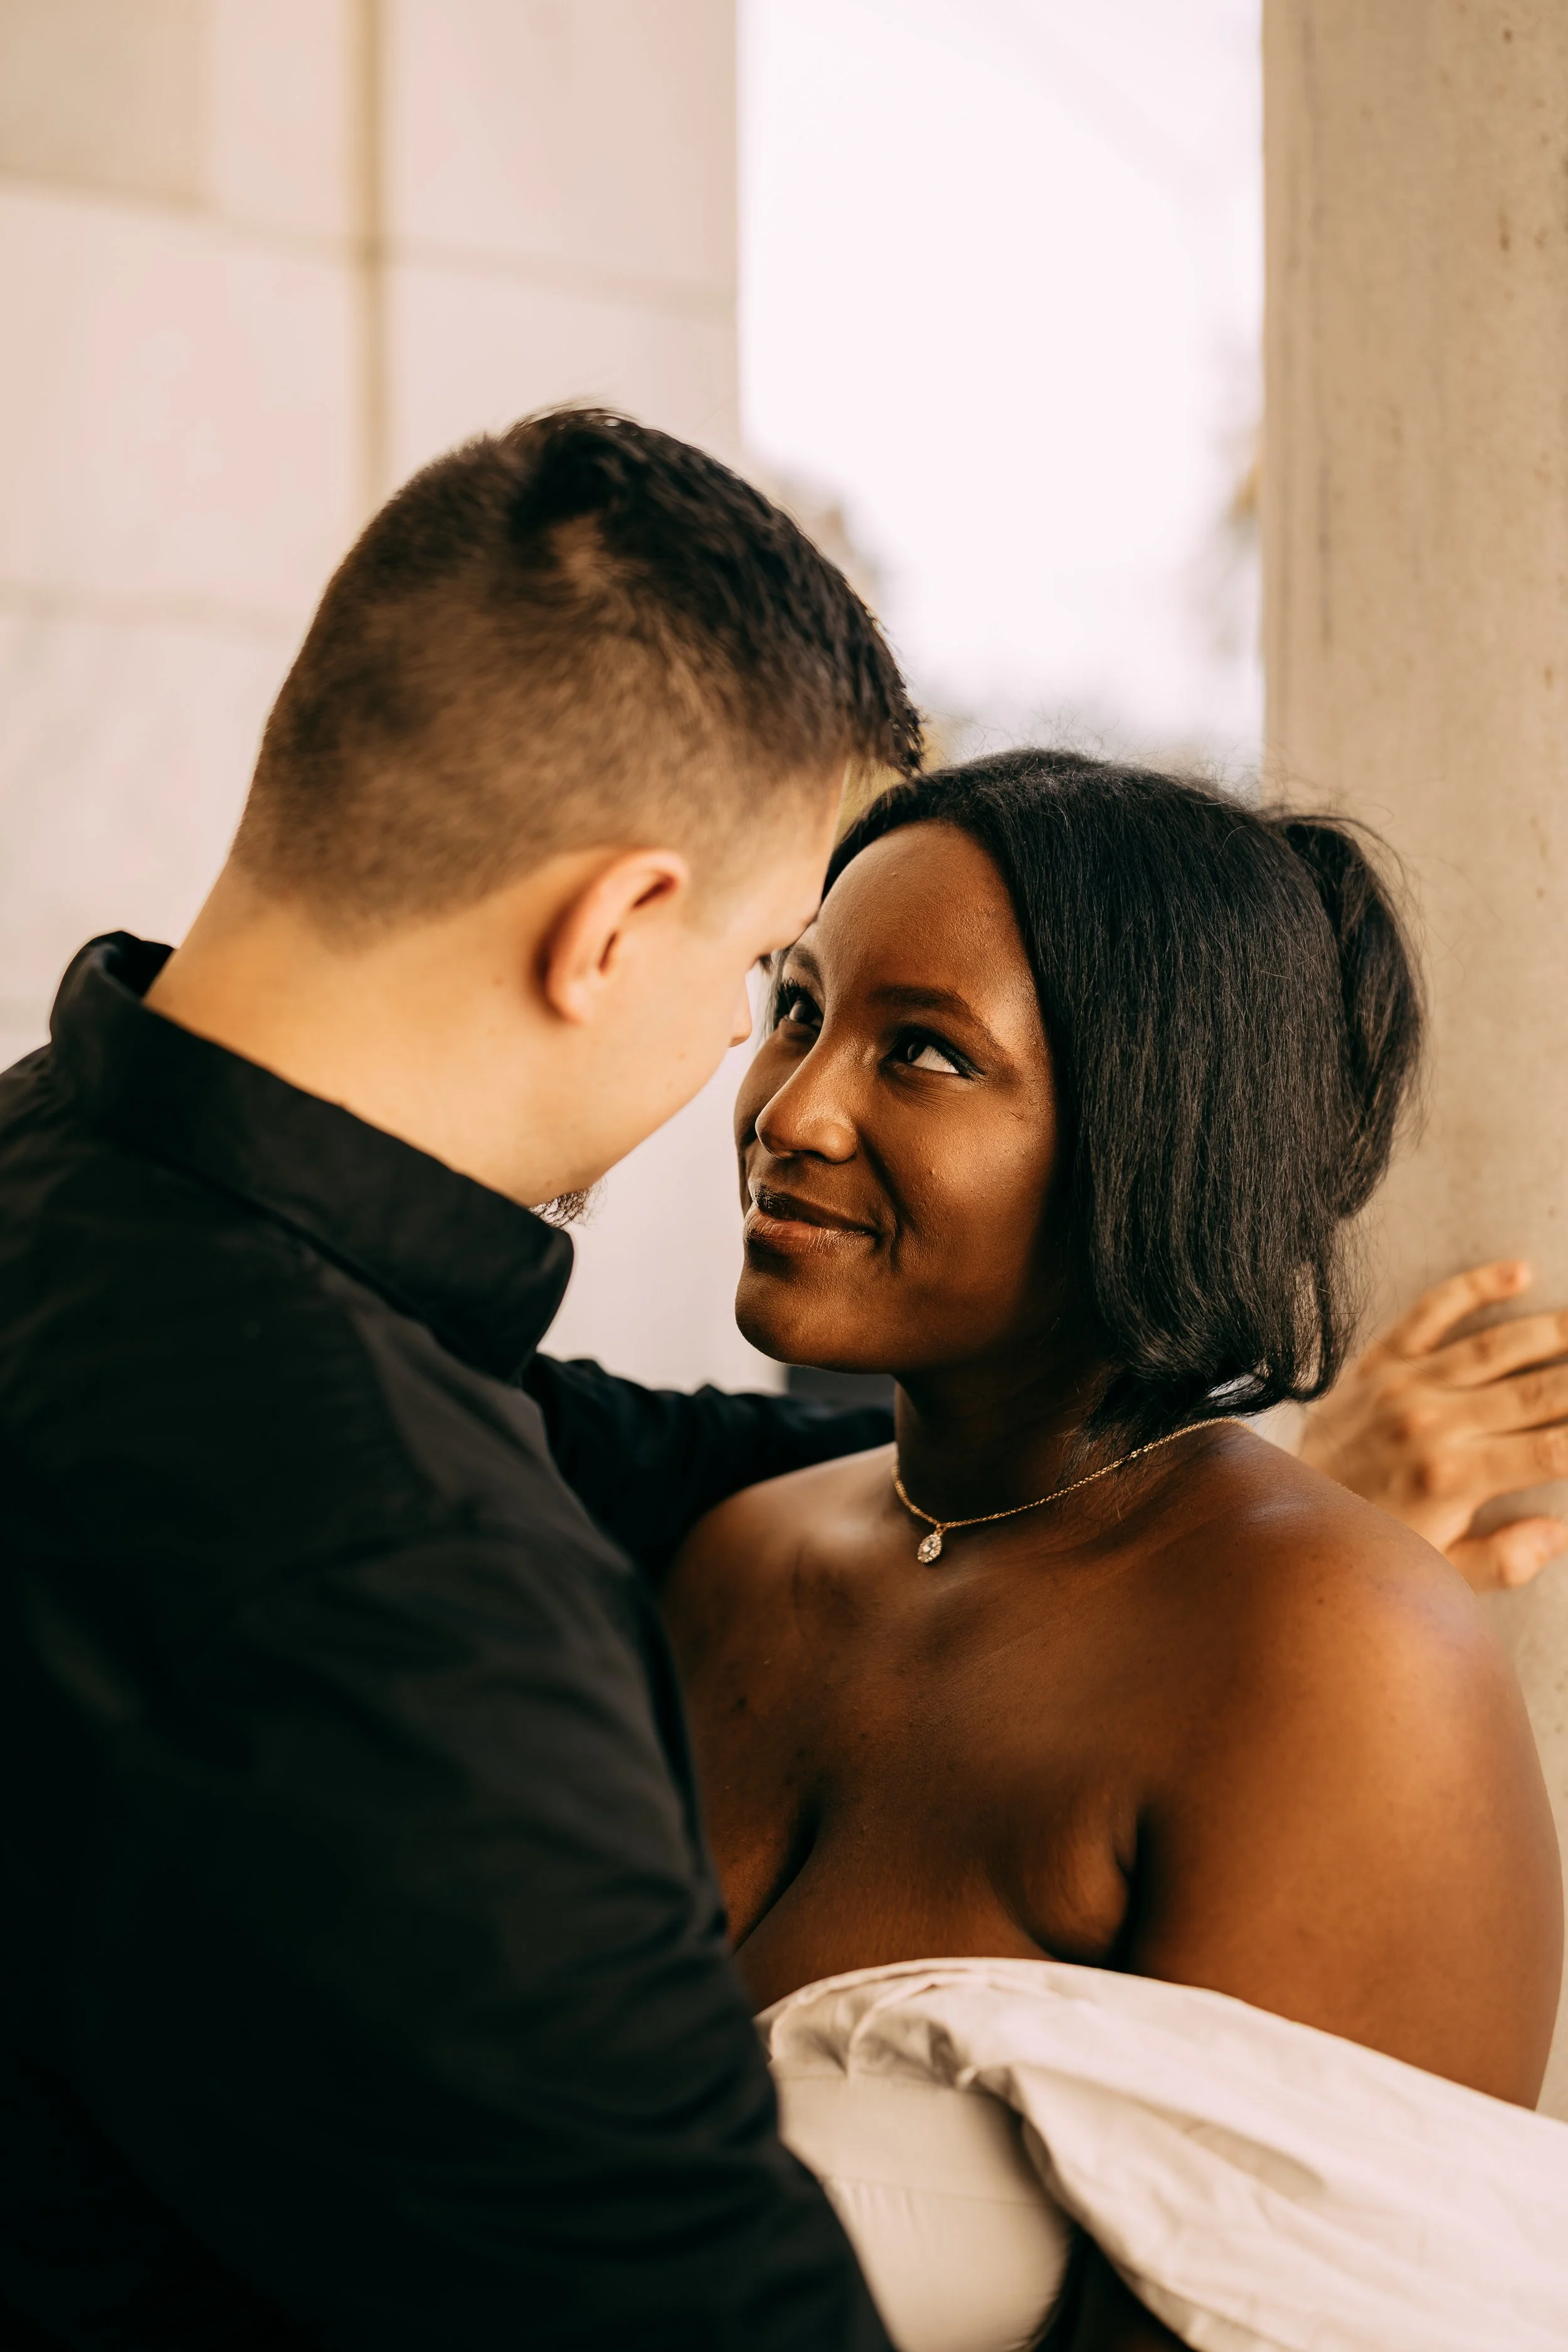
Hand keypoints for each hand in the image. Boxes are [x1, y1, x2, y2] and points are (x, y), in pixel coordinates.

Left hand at [1299, 1260, 1567, 1593]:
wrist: (1285, 1510)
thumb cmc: (1368, 1545)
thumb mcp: (1437, 1573)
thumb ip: (1503, 1559)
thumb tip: (1560, 1533)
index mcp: (1454, 1478)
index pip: (1555, 1451)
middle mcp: (1433, 1424)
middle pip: (1539, 1392)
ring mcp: (1404, 1385)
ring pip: (1498, 1347)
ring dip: (1556, 1329)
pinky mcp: (1377, 1360)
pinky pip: (1430, 1313)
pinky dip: (1474, 1286)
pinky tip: (1518, 1271)